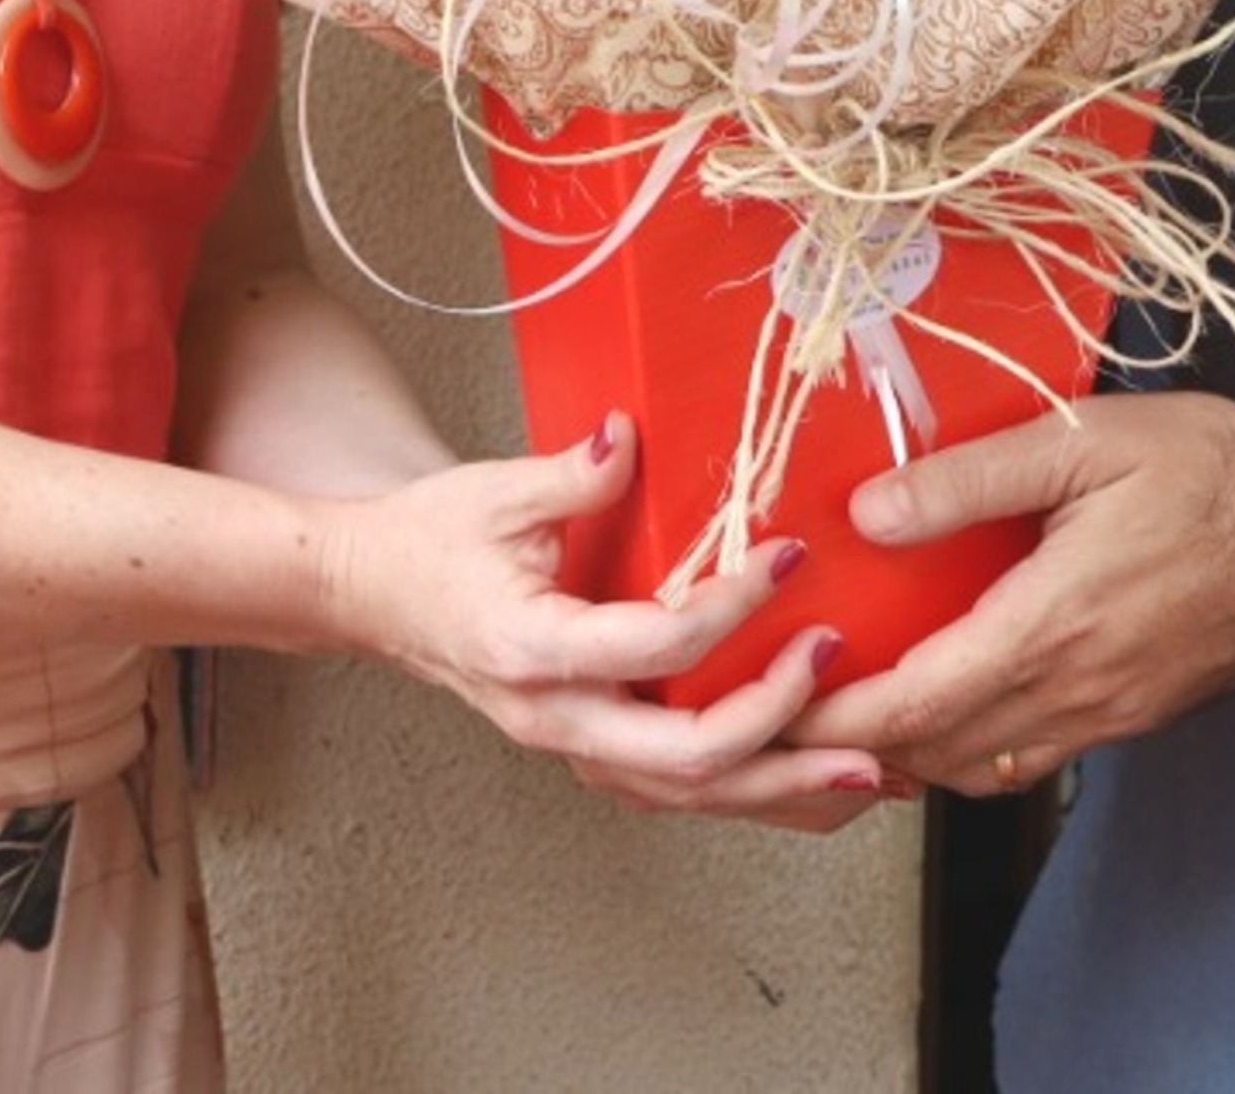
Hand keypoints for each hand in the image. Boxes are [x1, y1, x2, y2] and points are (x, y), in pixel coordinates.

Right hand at [324, 413, 889, 826]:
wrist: (369, 592)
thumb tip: (629, 440)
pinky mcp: (588, 747)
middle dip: (781, 733)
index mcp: (532, 650)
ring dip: (780, 789)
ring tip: (865, 774)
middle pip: (686, 761)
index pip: (657, 644)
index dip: (735, 605)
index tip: (790, 557)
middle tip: (853, 691)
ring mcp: (569, 744)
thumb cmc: (428, 541)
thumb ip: (573, 475)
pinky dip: (747, 789)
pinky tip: (804, 779)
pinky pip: (675, 789)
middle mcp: (554, 717)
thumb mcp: (494, 492)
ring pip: (687, 795)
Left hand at [797, 391, 1234, 797]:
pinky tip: (949, 702)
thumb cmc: (1217, 472)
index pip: (912, 704)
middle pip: (934, 753)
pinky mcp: (1137, 714)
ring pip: (982, 767)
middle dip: (848, 746)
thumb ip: (970, 478)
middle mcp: (1079, 692)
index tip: (765, 706)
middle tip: (780, 715)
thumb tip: (868, 514)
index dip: (829, 717)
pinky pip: (1032, 756)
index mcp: (1053, 627)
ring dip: (909, 753)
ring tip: (850, 715)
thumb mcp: (1086, 442)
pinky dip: (970, 746)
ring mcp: (1112, 715)